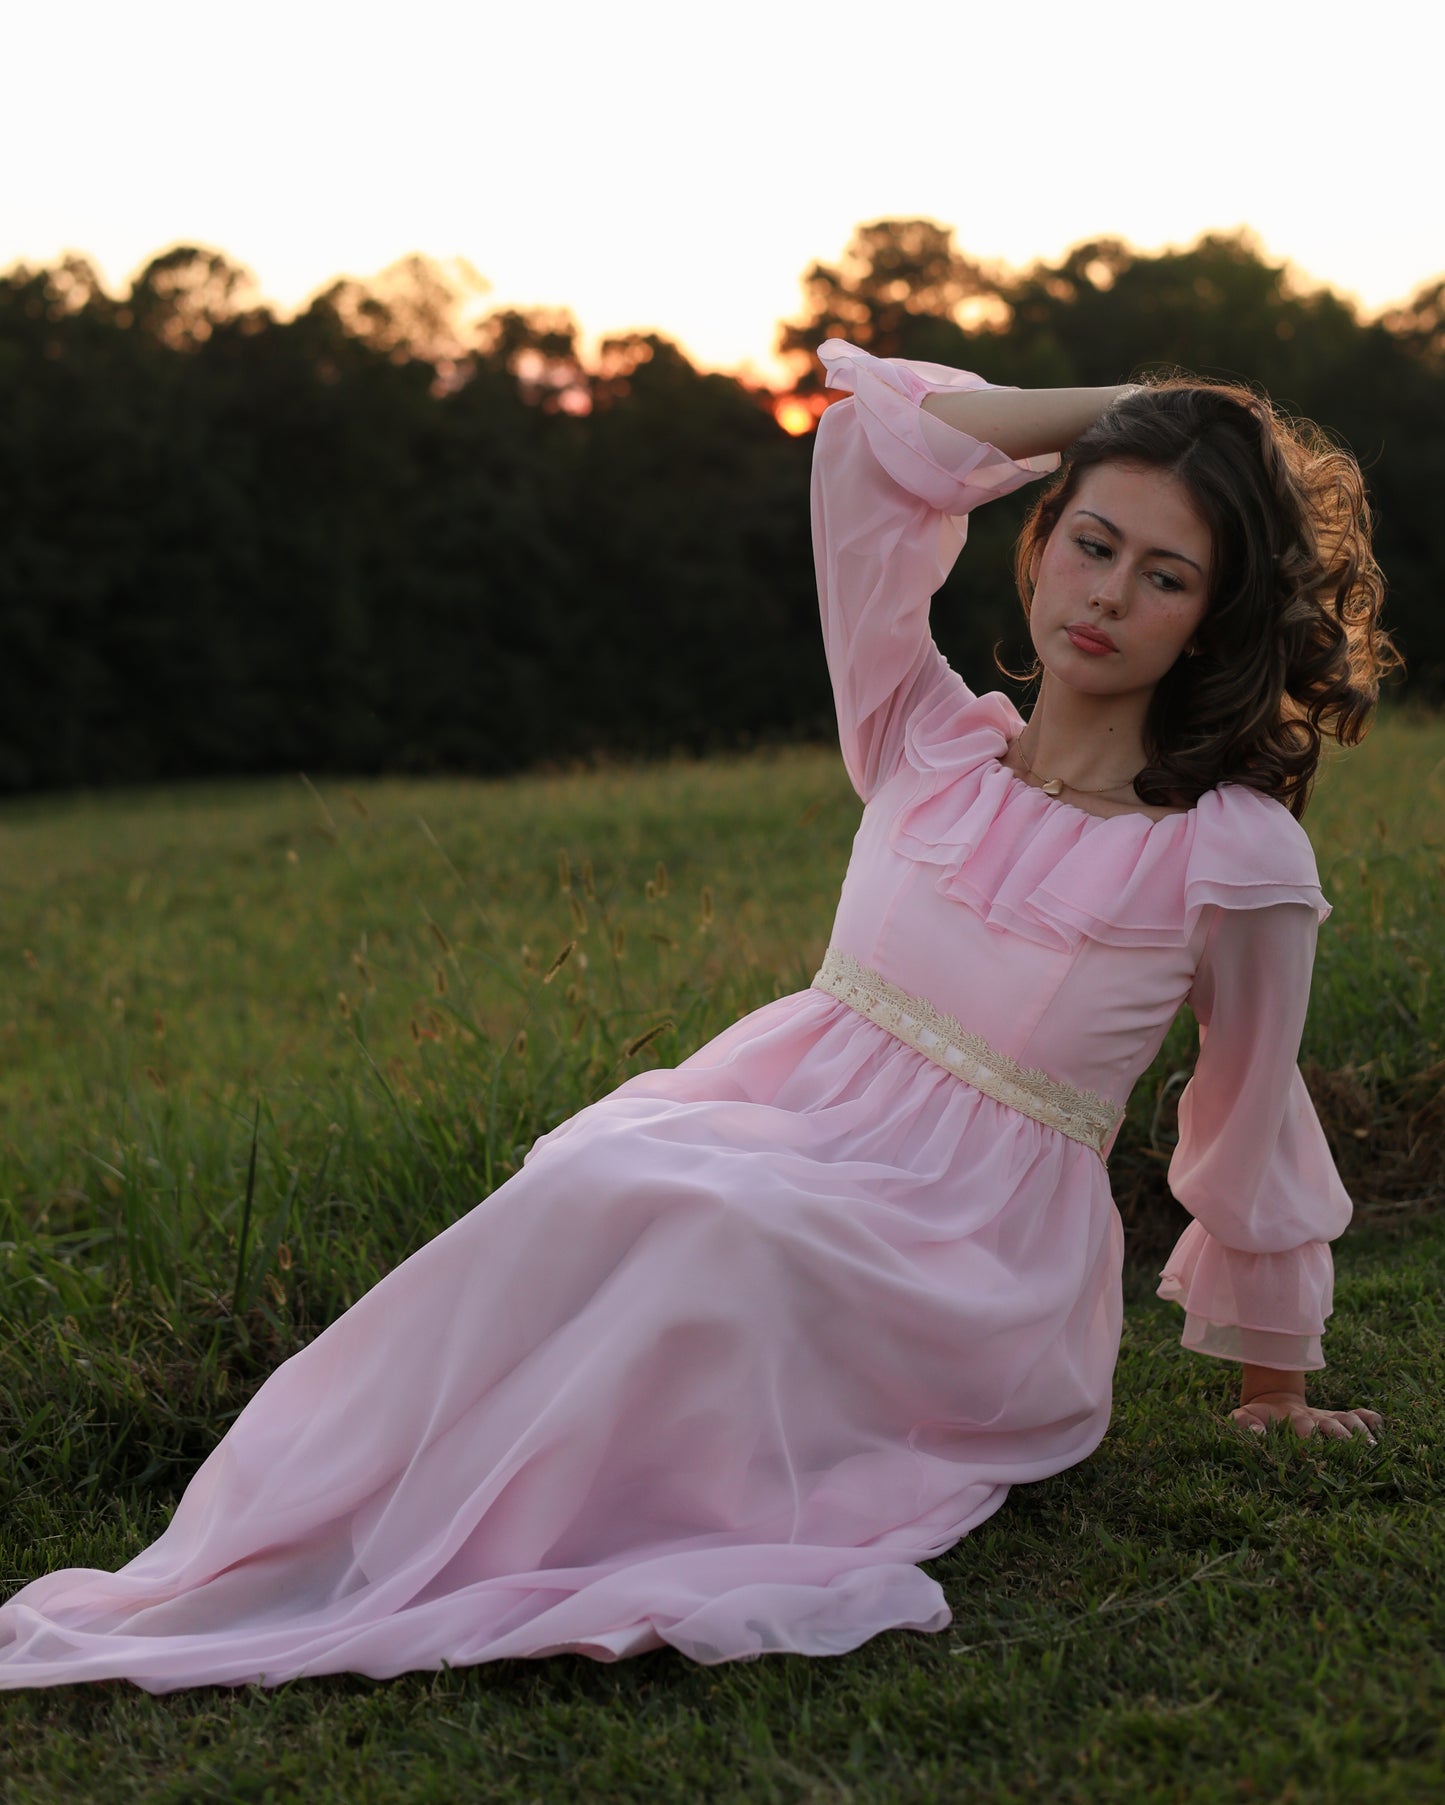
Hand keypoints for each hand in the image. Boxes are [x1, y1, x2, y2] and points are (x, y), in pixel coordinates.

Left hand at [1231, 1391, 1381, 1443]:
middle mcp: (1315, 1418)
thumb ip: (1245, 1424)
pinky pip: (1362, 1413)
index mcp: (1292, 1421)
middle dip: (1342, 1437)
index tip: (1315, 1453)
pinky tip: (1381, 1432)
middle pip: (1333, 1424)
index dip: (1310, 1440)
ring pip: (1350, 1419)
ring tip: (1372, 1449)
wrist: (1273, 1400)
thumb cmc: (1258, 1416)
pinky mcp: (1341, 1417)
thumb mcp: (1243, 1417)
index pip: (1304, 1429)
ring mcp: (1330, 1416)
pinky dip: (1373, 1420)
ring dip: (1361, 1432)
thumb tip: (1258, 1434)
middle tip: (1353, 1455)